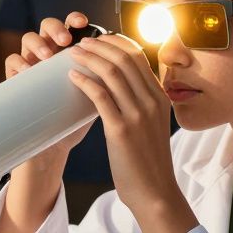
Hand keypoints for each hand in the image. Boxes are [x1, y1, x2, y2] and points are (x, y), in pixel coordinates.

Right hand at [5, 12, 96, 162]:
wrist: (56, 144)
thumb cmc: (79, 118)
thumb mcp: (99, 93)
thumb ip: (110, 77)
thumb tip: (137, 61)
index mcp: (69, 52)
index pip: (71, 27)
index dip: (76, 20)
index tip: (86, 23)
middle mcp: (50, 54)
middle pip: (48, 26)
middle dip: (57, 27)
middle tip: (66, 40)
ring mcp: (32, 65)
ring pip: (28, 38)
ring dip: (37, 42)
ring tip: (48, 55)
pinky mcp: (16, 79)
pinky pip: (12, 61)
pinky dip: (18, 62)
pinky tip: (28, 70)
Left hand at [67, 33, 180, 218]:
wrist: (155, 193)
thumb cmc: (148, 162)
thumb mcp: (152, 126)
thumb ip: (142, 105)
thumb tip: (121, 87)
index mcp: (161, 97)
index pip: (138, 57)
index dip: (116, 43)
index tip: (98, 39)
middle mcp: (152, 101)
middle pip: (124, 59)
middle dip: (99, 45)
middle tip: (81, 43)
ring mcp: (138, 114)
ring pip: (111, 73)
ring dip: (89, 58)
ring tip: (72, 54)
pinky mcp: (121, 130)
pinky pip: (100, 96)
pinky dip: (84, 82)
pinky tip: (71, 77)